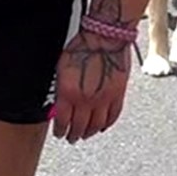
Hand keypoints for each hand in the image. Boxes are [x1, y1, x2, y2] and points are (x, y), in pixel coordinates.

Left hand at [52, 29, 133, 143]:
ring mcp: (104, 99)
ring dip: (89, 132)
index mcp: (68, 92)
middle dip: (73, 135)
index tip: (59, 134)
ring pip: (96, 125)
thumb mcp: (61, 68)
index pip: (62, 121)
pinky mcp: (118, 95)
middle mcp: (86, 99)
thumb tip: (57, 105)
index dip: (60, 130)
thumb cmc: (82, 47)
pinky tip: (102, 127)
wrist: (105, 37)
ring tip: (84, 135)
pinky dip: (107, 124)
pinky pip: (113, 116)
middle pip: (79, 126)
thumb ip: (60, 89)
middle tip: (71, 138)